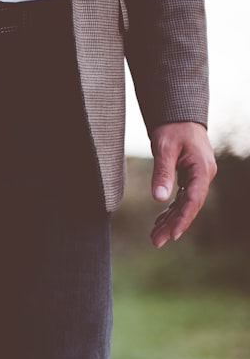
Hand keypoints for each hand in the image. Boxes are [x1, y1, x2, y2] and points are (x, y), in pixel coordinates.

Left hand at [148, 121, 216, 247]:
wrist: (179, 117)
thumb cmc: (172, 129)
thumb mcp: (163, 148)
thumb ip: (162, 172)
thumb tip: (159, 198)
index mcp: (202, 169)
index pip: (193, 199)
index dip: (183, 218)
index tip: (173, 234)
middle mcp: (203, 176)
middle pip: (189, 206)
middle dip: (174, 225)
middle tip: (156, 242)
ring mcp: (197, 178)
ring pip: (185, 205)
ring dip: (170, 221)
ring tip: (155, 237)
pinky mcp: (189, 178)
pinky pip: (181, 199)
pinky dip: (170, 211)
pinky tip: (159, 223)